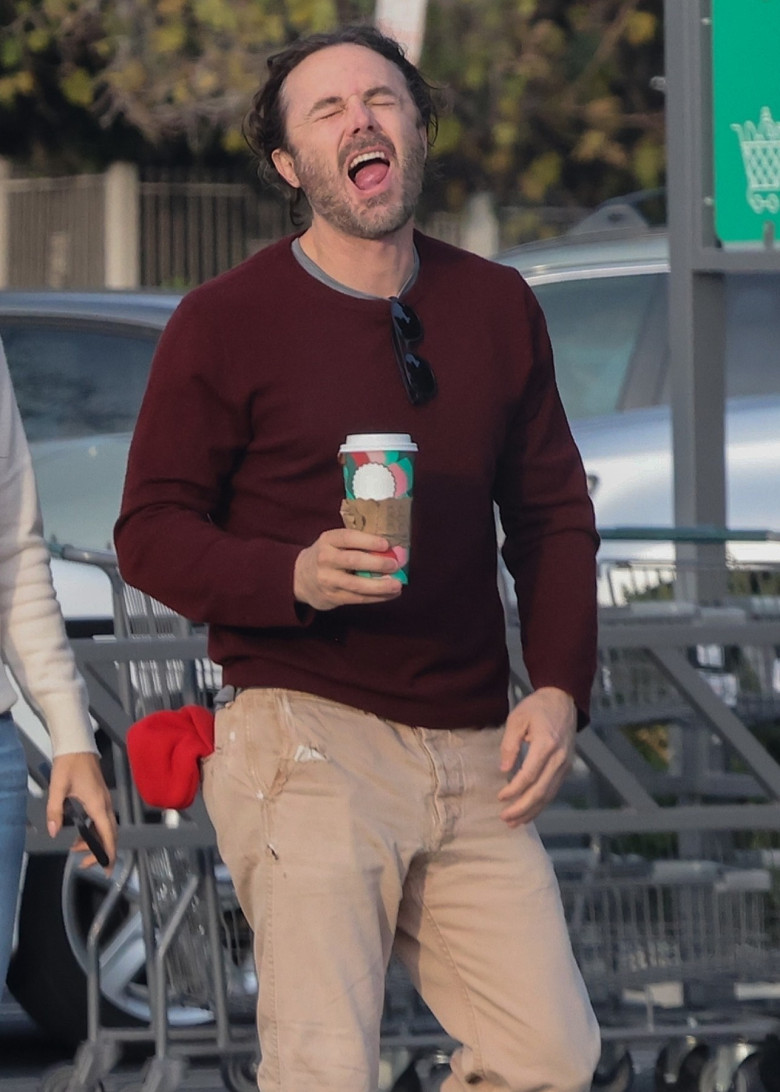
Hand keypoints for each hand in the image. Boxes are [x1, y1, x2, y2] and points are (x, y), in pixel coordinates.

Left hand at [47, 752, 116, 869]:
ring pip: (107, 828)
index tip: (106, 867)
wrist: (78, 746)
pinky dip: (94, 831)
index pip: (108, 834)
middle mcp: (105, 804)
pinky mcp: (101, 798)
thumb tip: (54, 833)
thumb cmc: (69, 765)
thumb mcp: (58, 788)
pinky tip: (80, 835)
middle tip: (85, 864)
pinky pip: (102, 820)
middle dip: (101, 851)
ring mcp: (105, 801)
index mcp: (98, 804)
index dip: (109, 852)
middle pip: (110, 834)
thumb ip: (55, 811)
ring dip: (96, 842)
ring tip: (76, 850)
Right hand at [294, 528, 403, 610]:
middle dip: (377, 563)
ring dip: (380, 586)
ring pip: (356, 584)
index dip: (367, 541)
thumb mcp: (333, 543)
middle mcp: (325, 559)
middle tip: (395, 565)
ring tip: (397, 585)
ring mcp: (328, 580)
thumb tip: (391, 549)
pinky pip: (358, 598)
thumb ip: (356, 544)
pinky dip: (376, 597)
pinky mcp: (333, 597)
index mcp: (328, 540)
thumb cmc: (328, 556)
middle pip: (353, 561)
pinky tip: (390, 594)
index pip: (348, 538)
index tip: (385, 544)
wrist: (301, 578)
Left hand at [497, 687, 576, 826]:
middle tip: (505, 819)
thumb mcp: (517, 718)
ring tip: (514, 822)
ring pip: (549, 795)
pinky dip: (541, 804)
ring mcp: (565, 764)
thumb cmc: (537, 707)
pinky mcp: (566, 768)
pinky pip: (553, 790)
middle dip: (522, 808)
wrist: (563, 700)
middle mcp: (559, 758)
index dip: (514, 789)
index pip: (529, 775)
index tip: (500, 797)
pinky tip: (529, 812)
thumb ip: (509, 744)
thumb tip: (504, 770)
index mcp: (546, 744)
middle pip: (541, 791)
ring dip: (532, 811)